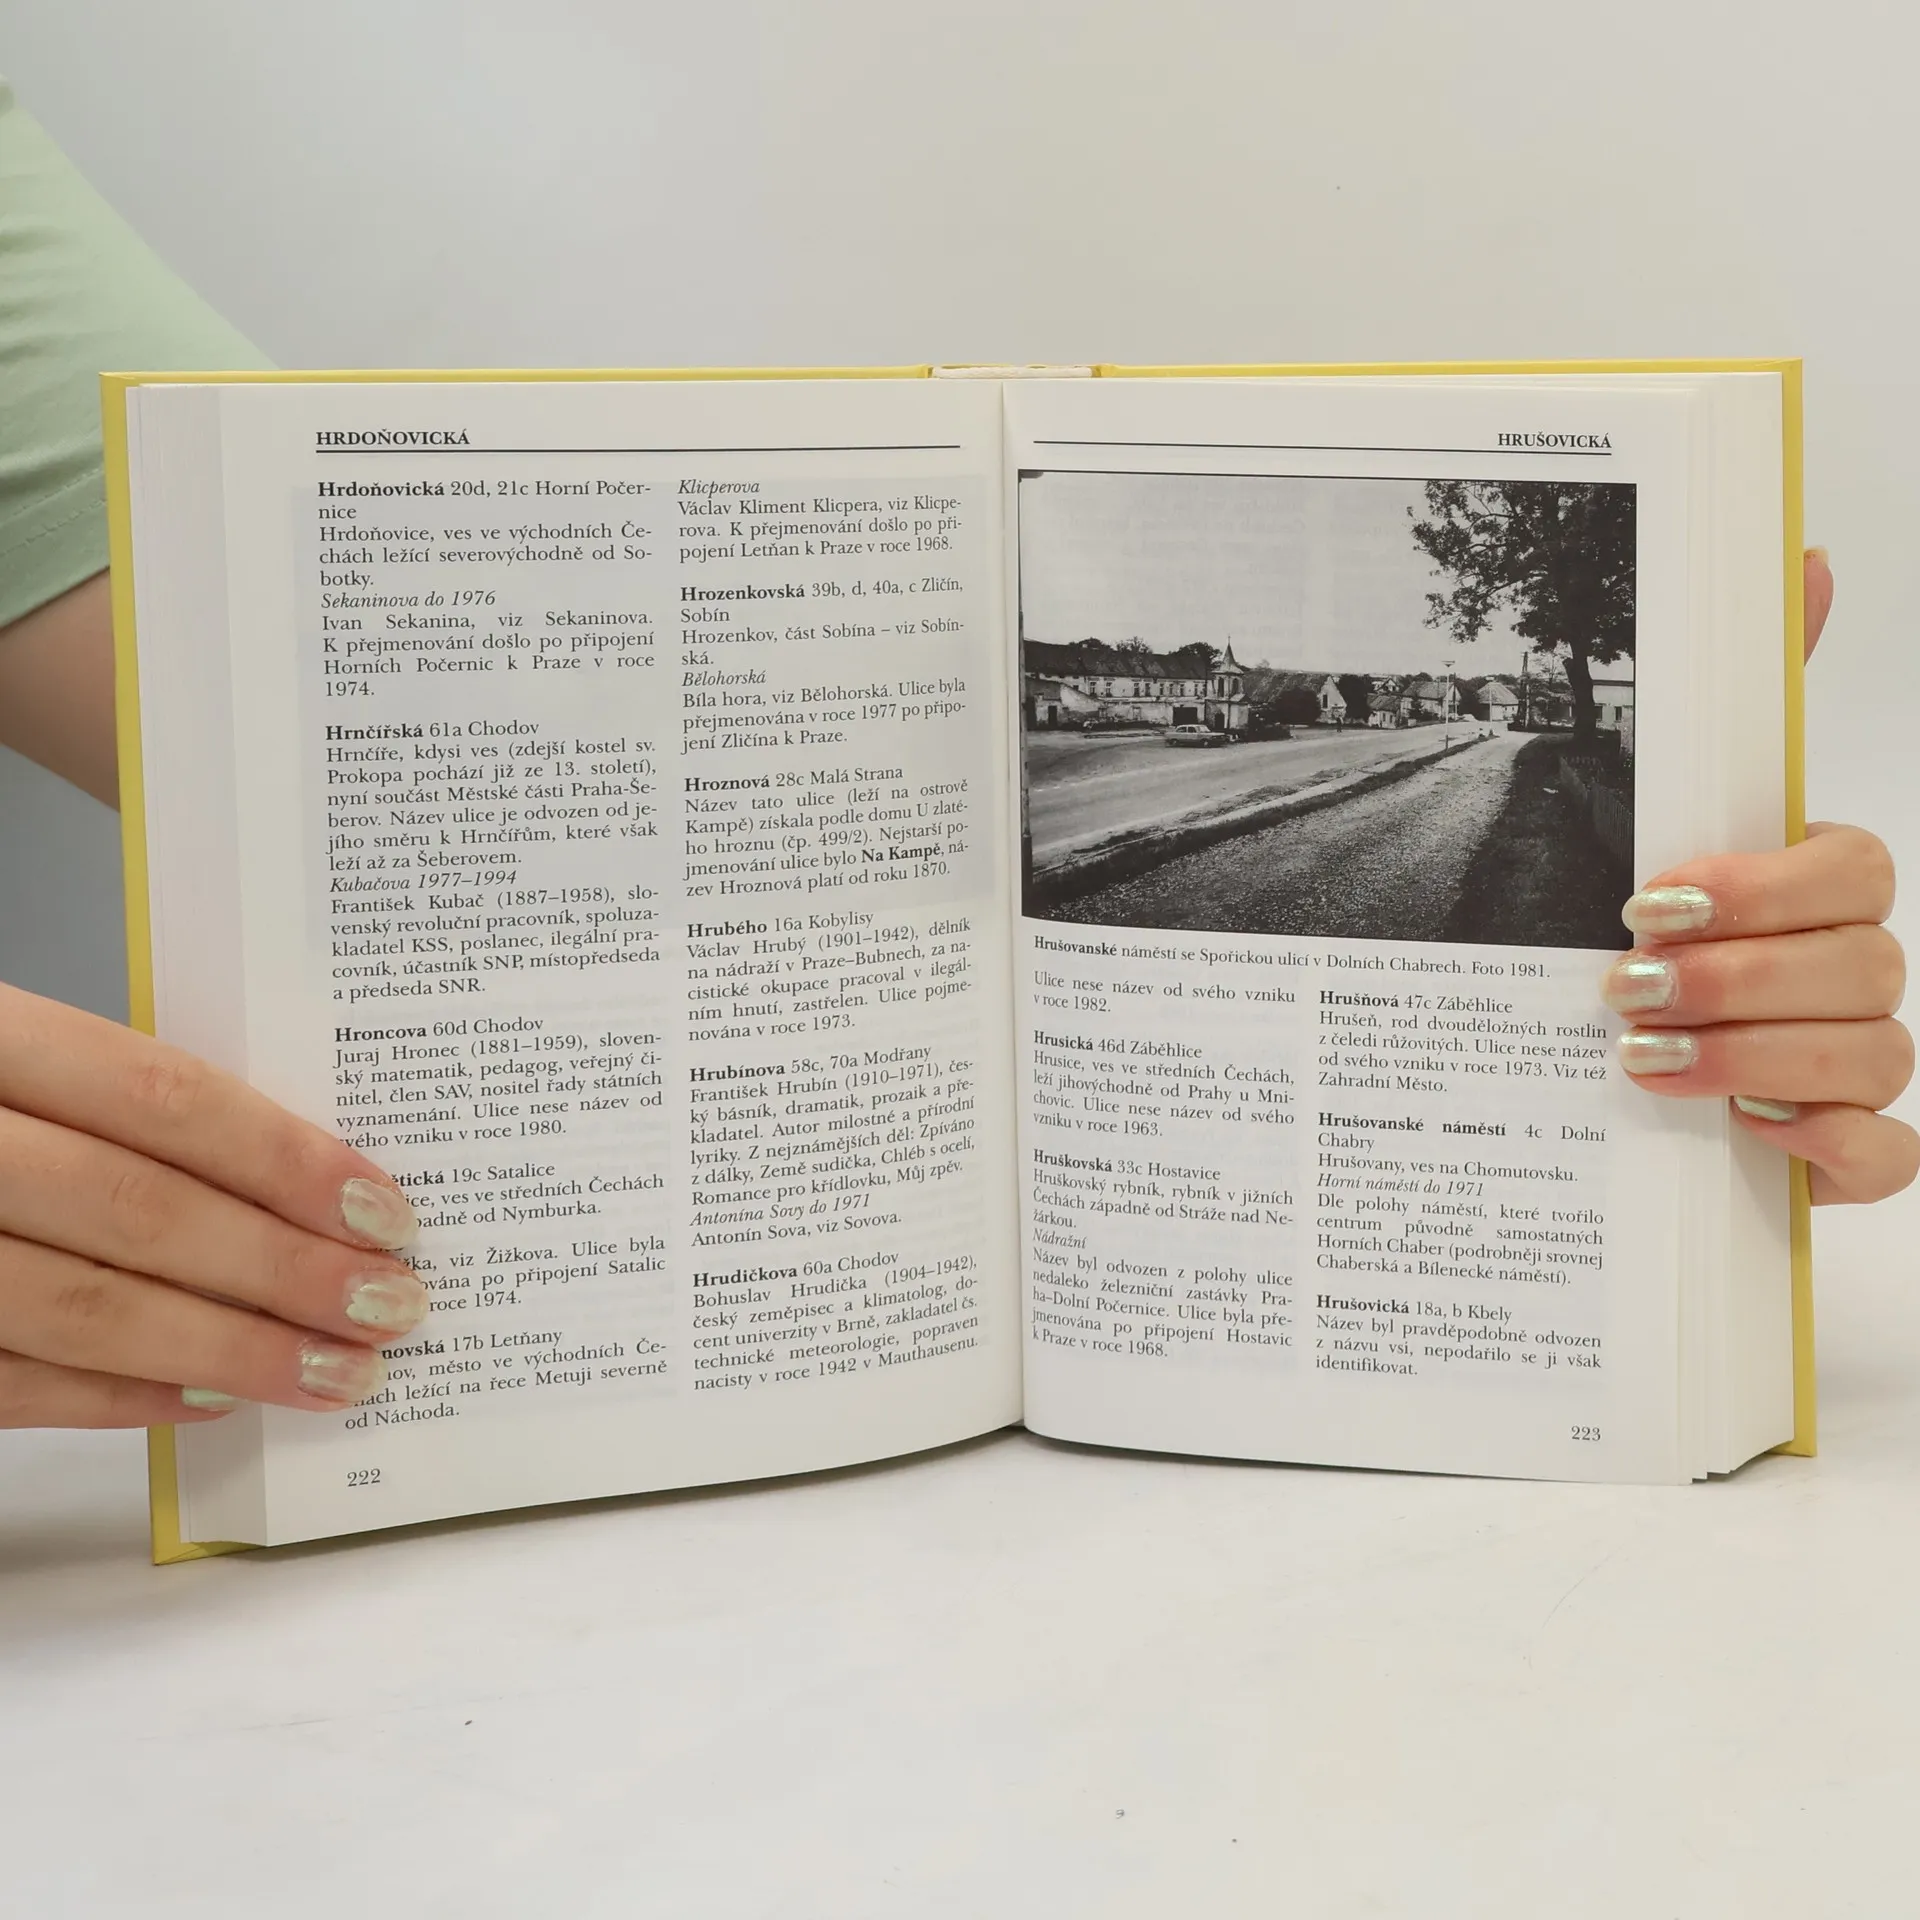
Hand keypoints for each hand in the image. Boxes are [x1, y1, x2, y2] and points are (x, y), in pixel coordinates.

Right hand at [0, 982, 422, 1427]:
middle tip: (392, 1309)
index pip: (160, 1097)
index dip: (283, 1160)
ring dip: (226, 1351)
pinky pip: (7, 1381)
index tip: (388, 1213)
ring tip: (335, 1375)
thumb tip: (299, 1181)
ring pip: (79, 1309)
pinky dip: (117, 1397)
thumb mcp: (15, 1054)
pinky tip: (211, 1402)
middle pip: (138, 1211)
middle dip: (283, 1271)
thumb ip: (123, 1104)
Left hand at [1602, 550, 1917, 1203]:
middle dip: (1739, 977)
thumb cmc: (1648, 930)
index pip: (1854, 869)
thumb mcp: (1662, 813)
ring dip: (1752, 1058)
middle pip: (1862, 966)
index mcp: (1820, 890)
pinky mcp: (1842, 1152)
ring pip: (1870, 1057)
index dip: (1765, 887)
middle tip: (1627, 986)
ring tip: (1640, 1057)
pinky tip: (1751, 1134)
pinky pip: (1886, 1159)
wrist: (1597, 1057)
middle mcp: (1853, 971)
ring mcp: (1857, 1063)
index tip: (1653, 900)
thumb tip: (1808, 558)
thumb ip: (1739, 702)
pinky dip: (1830, 1150)